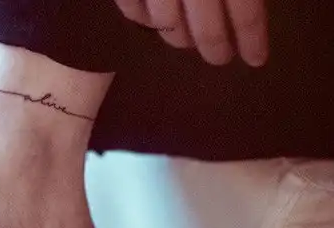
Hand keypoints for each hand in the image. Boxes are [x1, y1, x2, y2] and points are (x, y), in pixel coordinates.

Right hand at [114, 0, 267, 65]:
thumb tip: (247, 5)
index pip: (245, 13)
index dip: (253, 39)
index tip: (256, 60)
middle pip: (206, 29)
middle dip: (216, 47)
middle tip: (220, 57)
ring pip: (167, 24)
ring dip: (179, 37)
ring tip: (185, 38)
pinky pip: (132, 9)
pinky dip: (142, 19)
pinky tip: (151, 20)